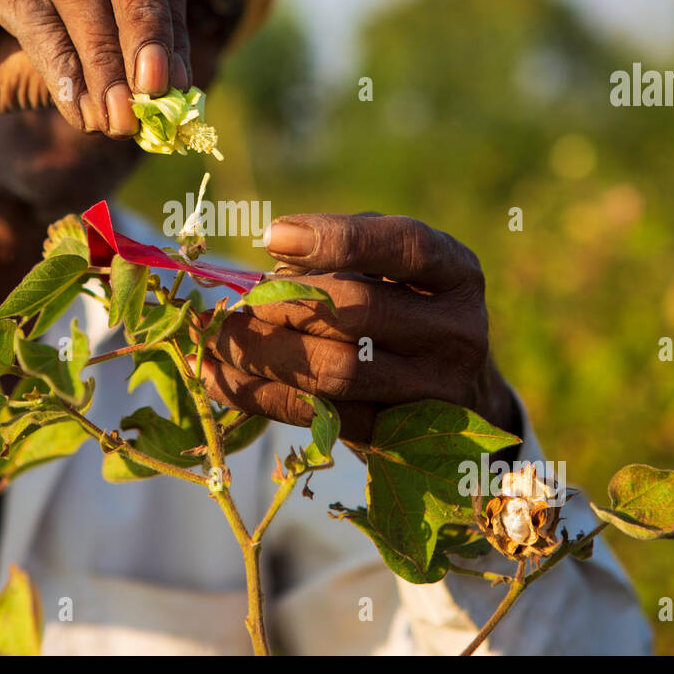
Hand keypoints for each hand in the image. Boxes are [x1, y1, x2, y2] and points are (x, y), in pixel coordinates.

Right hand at [0, 0, 190, 132]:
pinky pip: (30, 6)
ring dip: (104, 59)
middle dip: (148, 32)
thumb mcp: (74, 67)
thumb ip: (120, 72)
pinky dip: (59, 60)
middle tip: (159, 95)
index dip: (172, 29)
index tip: (180, 91)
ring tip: (115, 118)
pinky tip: (75, 104)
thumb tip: (178, 101)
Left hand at [193, 213, 520, 445]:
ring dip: (262, 352)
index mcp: (458, 274)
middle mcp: (457, 332)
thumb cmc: (404, 305)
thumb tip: (270, 255)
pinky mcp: (398, 437)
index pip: (405, 247)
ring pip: (335, 371)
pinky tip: (216, 377)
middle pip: (358, 313)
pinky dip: (259, 395)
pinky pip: (318, 416)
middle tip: (233, 301)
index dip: (339, 238)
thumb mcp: (389, 266)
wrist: (454, 389)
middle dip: (282, 304)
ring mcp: (433, 391)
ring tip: (215, 337)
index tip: (273, 236)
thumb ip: (339, 254)